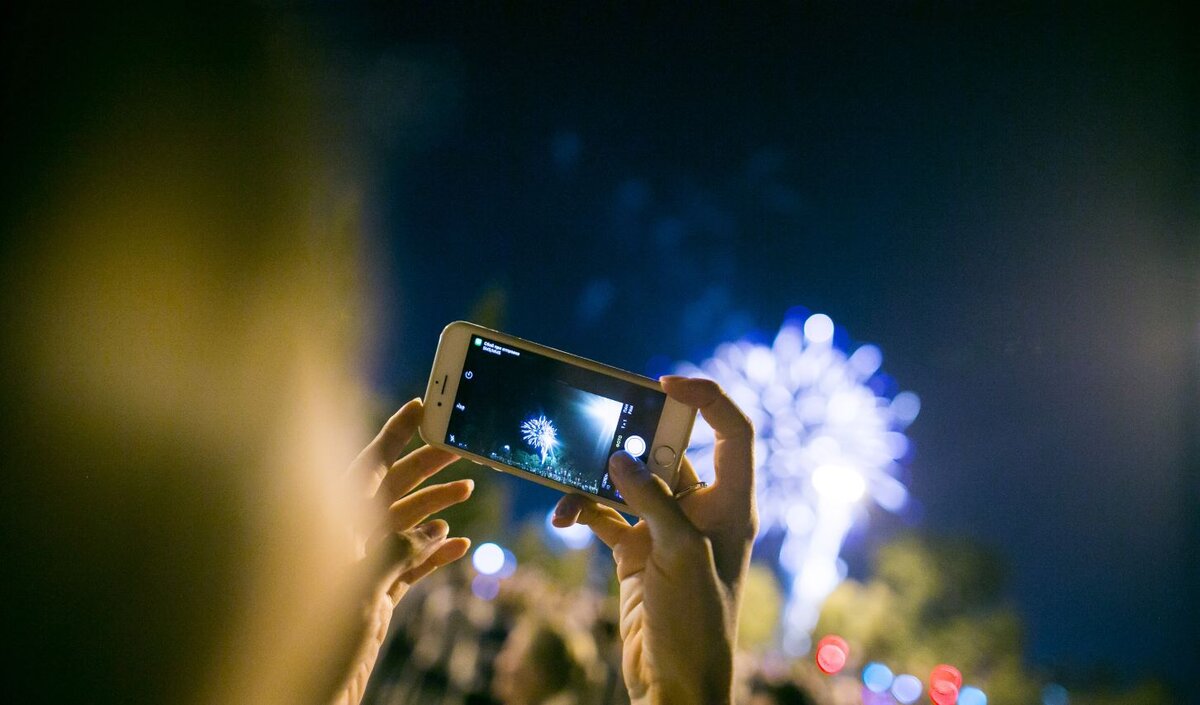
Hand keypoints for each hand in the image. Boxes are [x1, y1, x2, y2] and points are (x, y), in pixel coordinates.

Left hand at [331, 398, 473, 704]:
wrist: (308, 696)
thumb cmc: (313, 643)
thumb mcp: (358, 587)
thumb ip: (394, 550)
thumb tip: (430, 533)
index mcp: (326, 527)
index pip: (365, 465)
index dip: (395, 433)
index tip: (423, 407)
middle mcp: (340, 541)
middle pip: (388, 490)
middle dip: (425, 466)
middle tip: (459, 446)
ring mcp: (357, 570)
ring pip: (402, 525)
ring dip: (434, 507)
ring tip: (465, 489)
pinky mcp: (373, 599)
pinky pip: (409, 566)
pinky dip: (435, 554)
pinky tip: (460, 544)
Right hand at [552, 376, 757, 704]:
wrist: (673, 681)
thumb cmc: (697, 623)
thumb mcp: (680, 555)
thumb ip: (652, 501)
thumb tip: (620, 458)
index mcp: (731, 503)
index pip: (732, 432)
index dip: (708, 399)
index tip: (667, 382)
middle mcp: (701, 510)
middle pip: (670, 450)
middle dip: (630, 437)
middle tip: (596, 427)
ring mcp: (665, 528)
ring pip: (629, 480)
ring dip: (595, 478)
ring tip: (567, 484)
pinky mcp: (635, 549)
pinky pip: (604, 513)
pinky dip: (581, 508)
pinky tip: (563, 517)